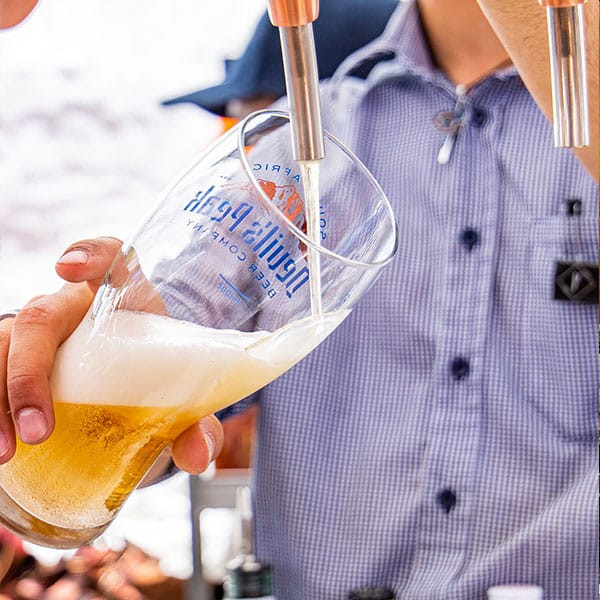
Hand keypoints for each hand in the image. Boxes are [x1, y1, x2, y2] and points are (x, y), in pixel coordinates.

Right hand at [0, 237, 222, 474]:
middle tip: (39, 430)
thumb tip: (198, 455)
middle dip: (29, 374)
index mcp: (125, 297)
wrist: (133, 380)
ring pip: (3, 344)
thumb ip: (197, 424)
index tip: (69, 268)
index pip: (112, 257)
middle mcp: (75, 306)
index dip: (90, 254)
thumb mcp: (182, 398)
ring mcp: (41, 328)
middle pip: (42, 317)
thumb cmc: (156, 374)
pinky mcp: (17, 354)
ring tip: (7, 452)